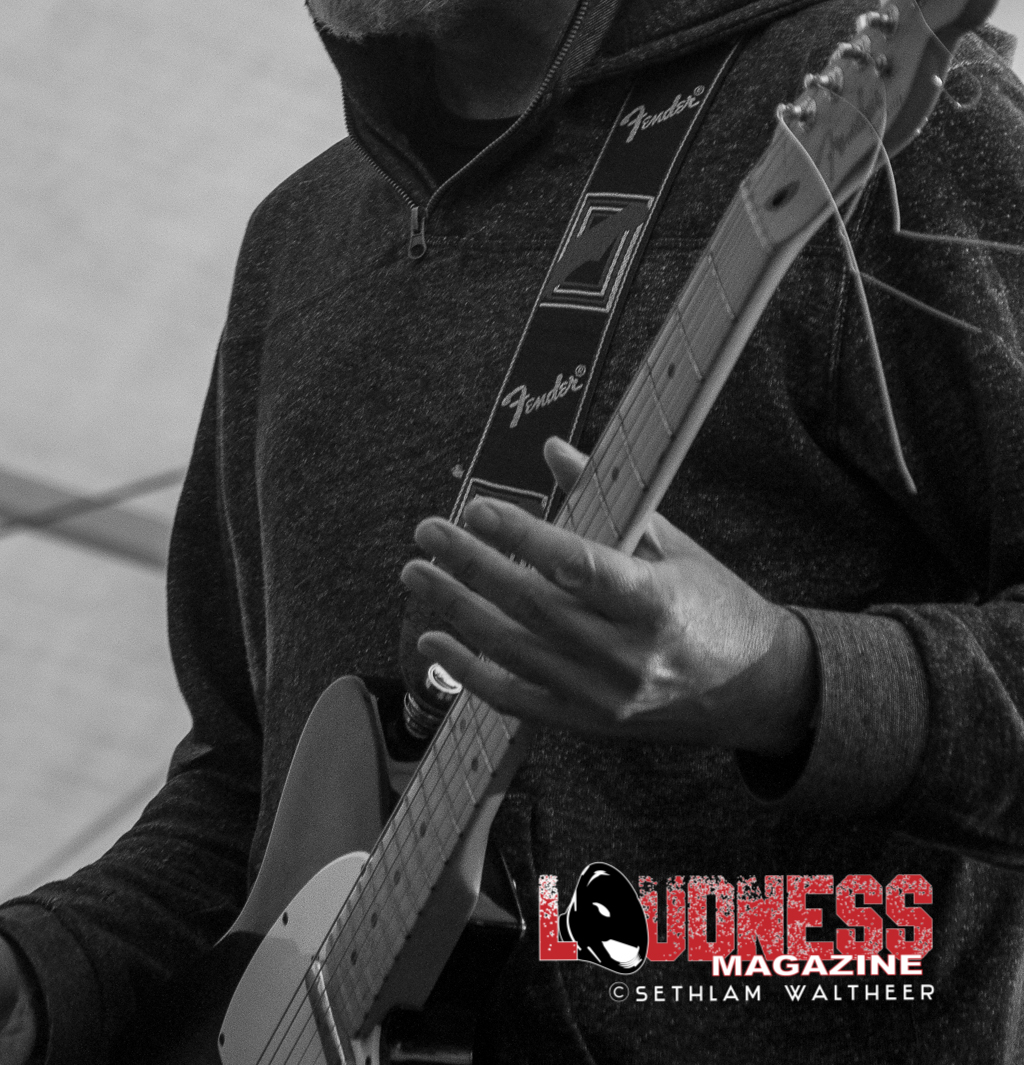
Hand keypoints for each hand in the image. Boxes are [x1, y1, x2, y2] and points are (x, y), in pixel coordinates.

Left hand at [400, 437, 816, 754]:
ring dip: (457, 611)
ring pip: (514, 652)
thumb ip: (610, 500)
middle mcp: (626, 654)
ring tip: (416, 575)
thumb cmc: (711, 602)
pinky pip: (517, 699)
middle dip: (471, 566)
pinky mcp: (588, 722)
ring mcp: (604, 695)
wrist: (754, 689)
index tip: (477, 507)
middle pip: (532, 606)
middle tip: (427, 532)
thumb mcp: (675, 543)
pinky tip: (434, 641)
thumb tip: (553, 448)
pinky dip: (469, 673)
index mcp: (655, 601)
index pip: (577, 565)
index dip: (523, 537)